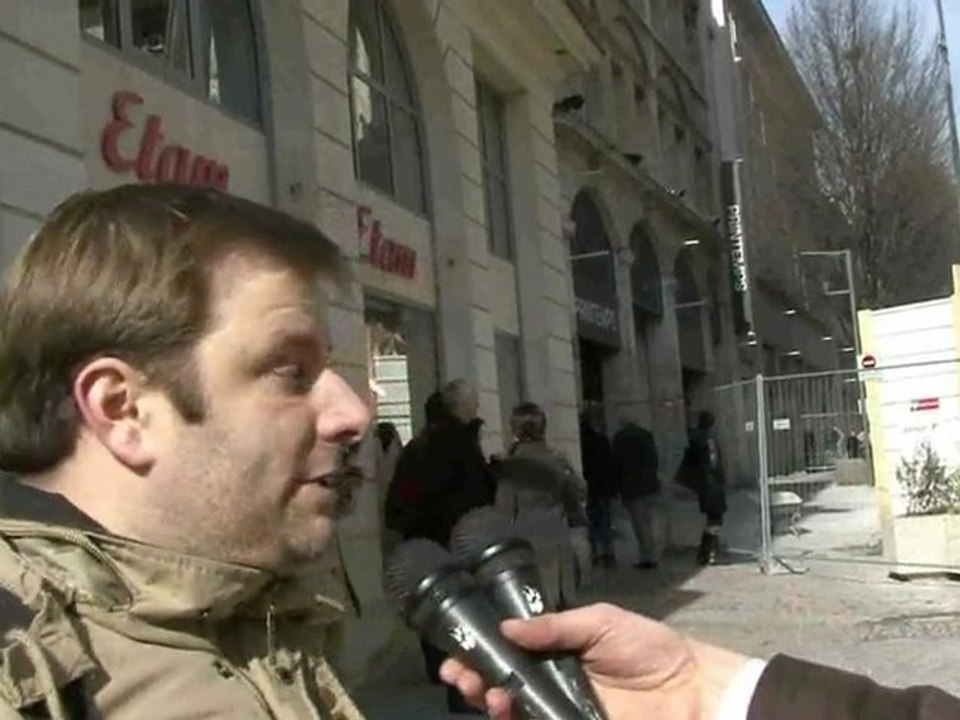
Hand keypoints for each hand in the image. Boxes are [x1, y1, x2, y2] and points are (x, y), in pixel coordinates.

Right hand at [440, 603, 749, 719]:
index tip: (458, 652)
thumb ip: (553, 627)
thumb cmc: (649, 649)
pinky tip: (504, 709)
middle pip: (502, 684)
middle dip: (474, 679)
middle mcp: (551, 683)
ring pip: (512, 710)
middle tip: (460, 674)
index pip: (509, 653)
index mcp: (556, 652)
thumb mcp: (600, 622)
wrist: (692, 690)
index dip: (481, 652)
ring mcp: (559, 711)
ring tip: (488, 693)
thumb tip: (505, 628)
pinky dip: (513, 719)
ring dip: (489, 701)